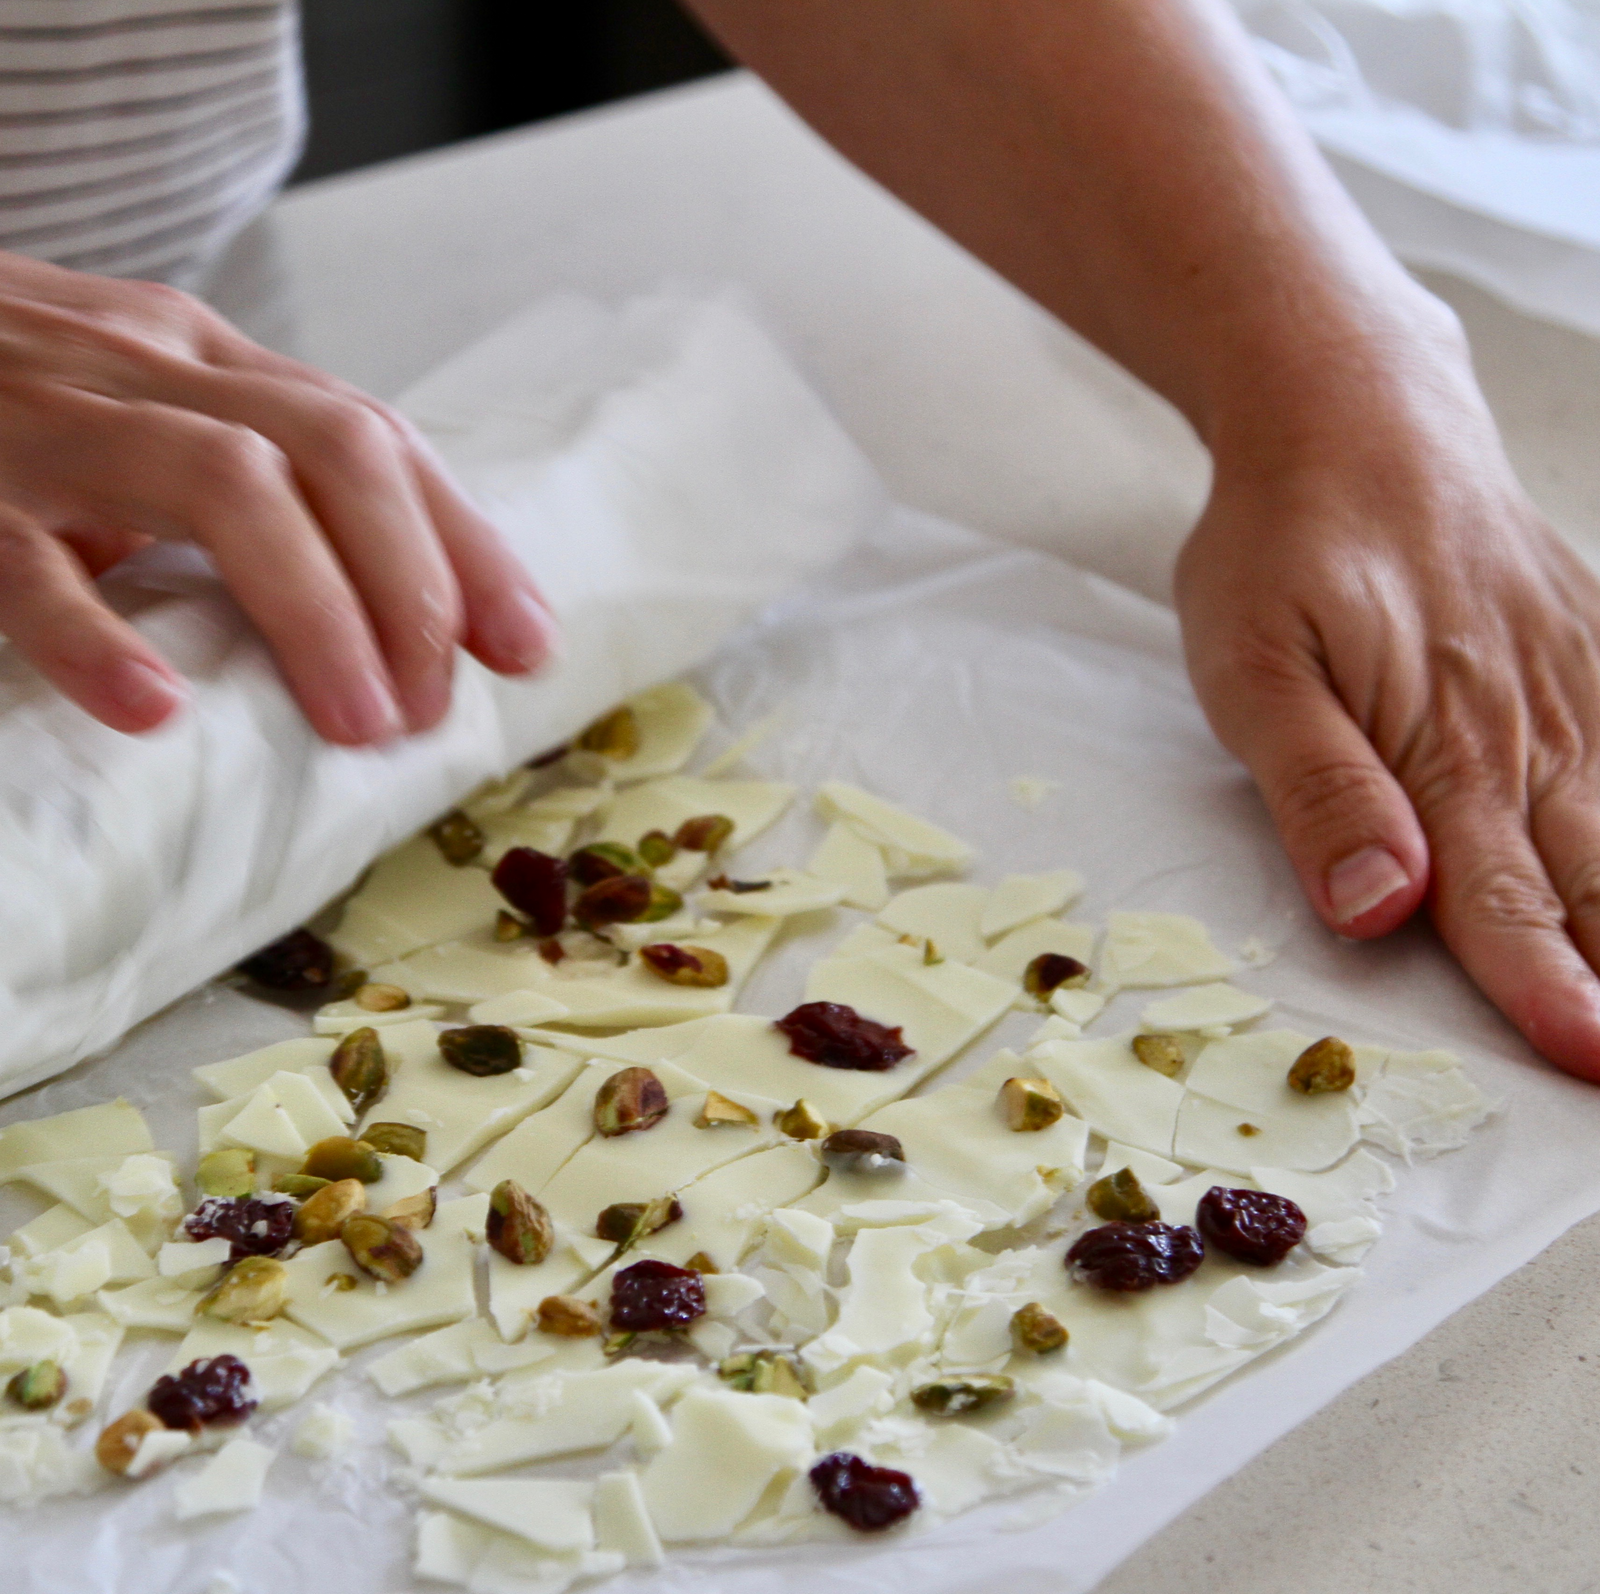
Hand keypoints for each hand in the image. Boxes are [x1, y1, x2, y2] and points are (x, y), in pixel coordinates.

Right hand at [0, 252, 555, 744]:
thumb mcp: (137, 422)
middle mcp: (147, 368)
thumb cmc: (0, 405)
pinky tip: (157, 710)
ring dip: (316, 611)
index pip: (376, 437)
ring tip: (357, 720)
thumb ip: (245, 489)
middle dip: (412, 584)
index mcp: (203, 359)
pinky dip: (97, 636)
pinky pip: (21, 560)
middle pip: (334, 449)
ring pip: (225, 482)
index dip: (465, 543)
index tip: (524, 645)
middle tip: (428, 708)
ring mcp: (44, 416)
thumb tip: (381, 621)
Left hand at [1176, 334, 1599, 1078]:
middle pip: (1598, 884)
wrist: (1353, 417)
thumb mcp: (1251, 670)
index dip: (1547, 993)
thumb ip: (1319, 790)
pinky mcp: (1594, 652)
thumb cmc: (1282, 549)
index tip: (1590, 1066)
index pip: (1502, 903)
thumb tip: (1382, 905)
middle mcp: (1531, 732)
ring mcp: (1577, 689)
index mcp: (1439, 752)